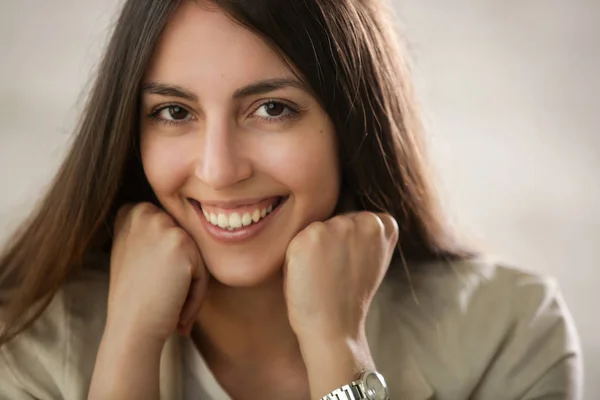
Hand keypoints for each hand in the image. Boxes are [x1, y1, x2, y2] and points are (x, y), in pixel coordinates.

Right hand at [106, 203, 207, 343]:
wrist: (131, 328)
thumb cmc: (137, 299)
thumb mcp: (134, 253)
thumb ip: (154, 232)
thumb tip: (190, 218)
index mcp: (131, 211)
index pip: (172, 229)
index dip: (168, 262)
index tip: (151, 281)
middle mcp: (144, 211)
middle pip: (187, 241)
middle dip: (181, 271)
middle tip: (160, 294)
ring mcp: (162, 224)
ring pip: (197, 255)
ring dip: (190, 283)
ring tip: (168, 300)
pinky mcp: (181, 241)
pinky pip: (204, 269)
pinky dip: (197, 292)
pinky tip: (176, 303)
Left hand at [283, 211, 398, 342]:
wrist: (333, 328)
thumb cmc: (347, 296)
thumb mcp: (371, 257)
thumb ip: (364, 234)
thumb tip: (345, 206)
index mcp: (384, 223)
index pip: (354, 219)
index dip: (347, 246)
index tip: (352, 268)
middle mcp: (364, 219)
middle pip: (334, 220)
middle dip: (330, 242)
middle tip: (334, 273)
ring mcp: (337, 226)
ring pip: (315, 228)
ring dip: (312, 247)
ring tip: (321, 273)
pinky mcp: (311, 235)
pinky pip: (296, 238)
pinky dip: (295, 256)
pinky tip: (308, 274)